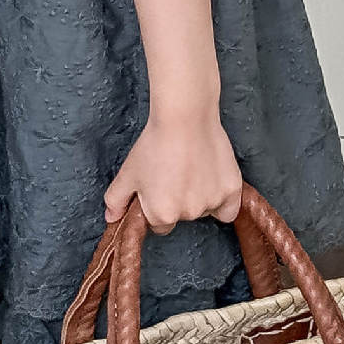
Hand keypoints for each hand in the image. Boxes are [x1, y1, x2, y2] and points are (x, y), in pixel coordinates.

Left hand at [103, 107, 243, 233]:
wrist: (184, 118)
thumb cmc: (154, 144)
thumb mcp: (128, 173)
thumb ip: (116, 200)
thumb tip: (112, 218)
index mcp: (161, 214)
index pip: (161, 225)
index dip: (159, 206)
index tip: (162, 188)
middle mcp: (187, 213)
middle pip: (184, 217)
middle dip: (179, 201)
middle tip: (177, 174)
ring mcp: (211, 202)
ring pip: (205, 210)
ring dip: (201, 198)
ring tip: (194, 170)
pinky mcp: (231, 190)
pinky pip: (228, 209)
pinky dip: (224, 202)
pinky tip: (215, 185)